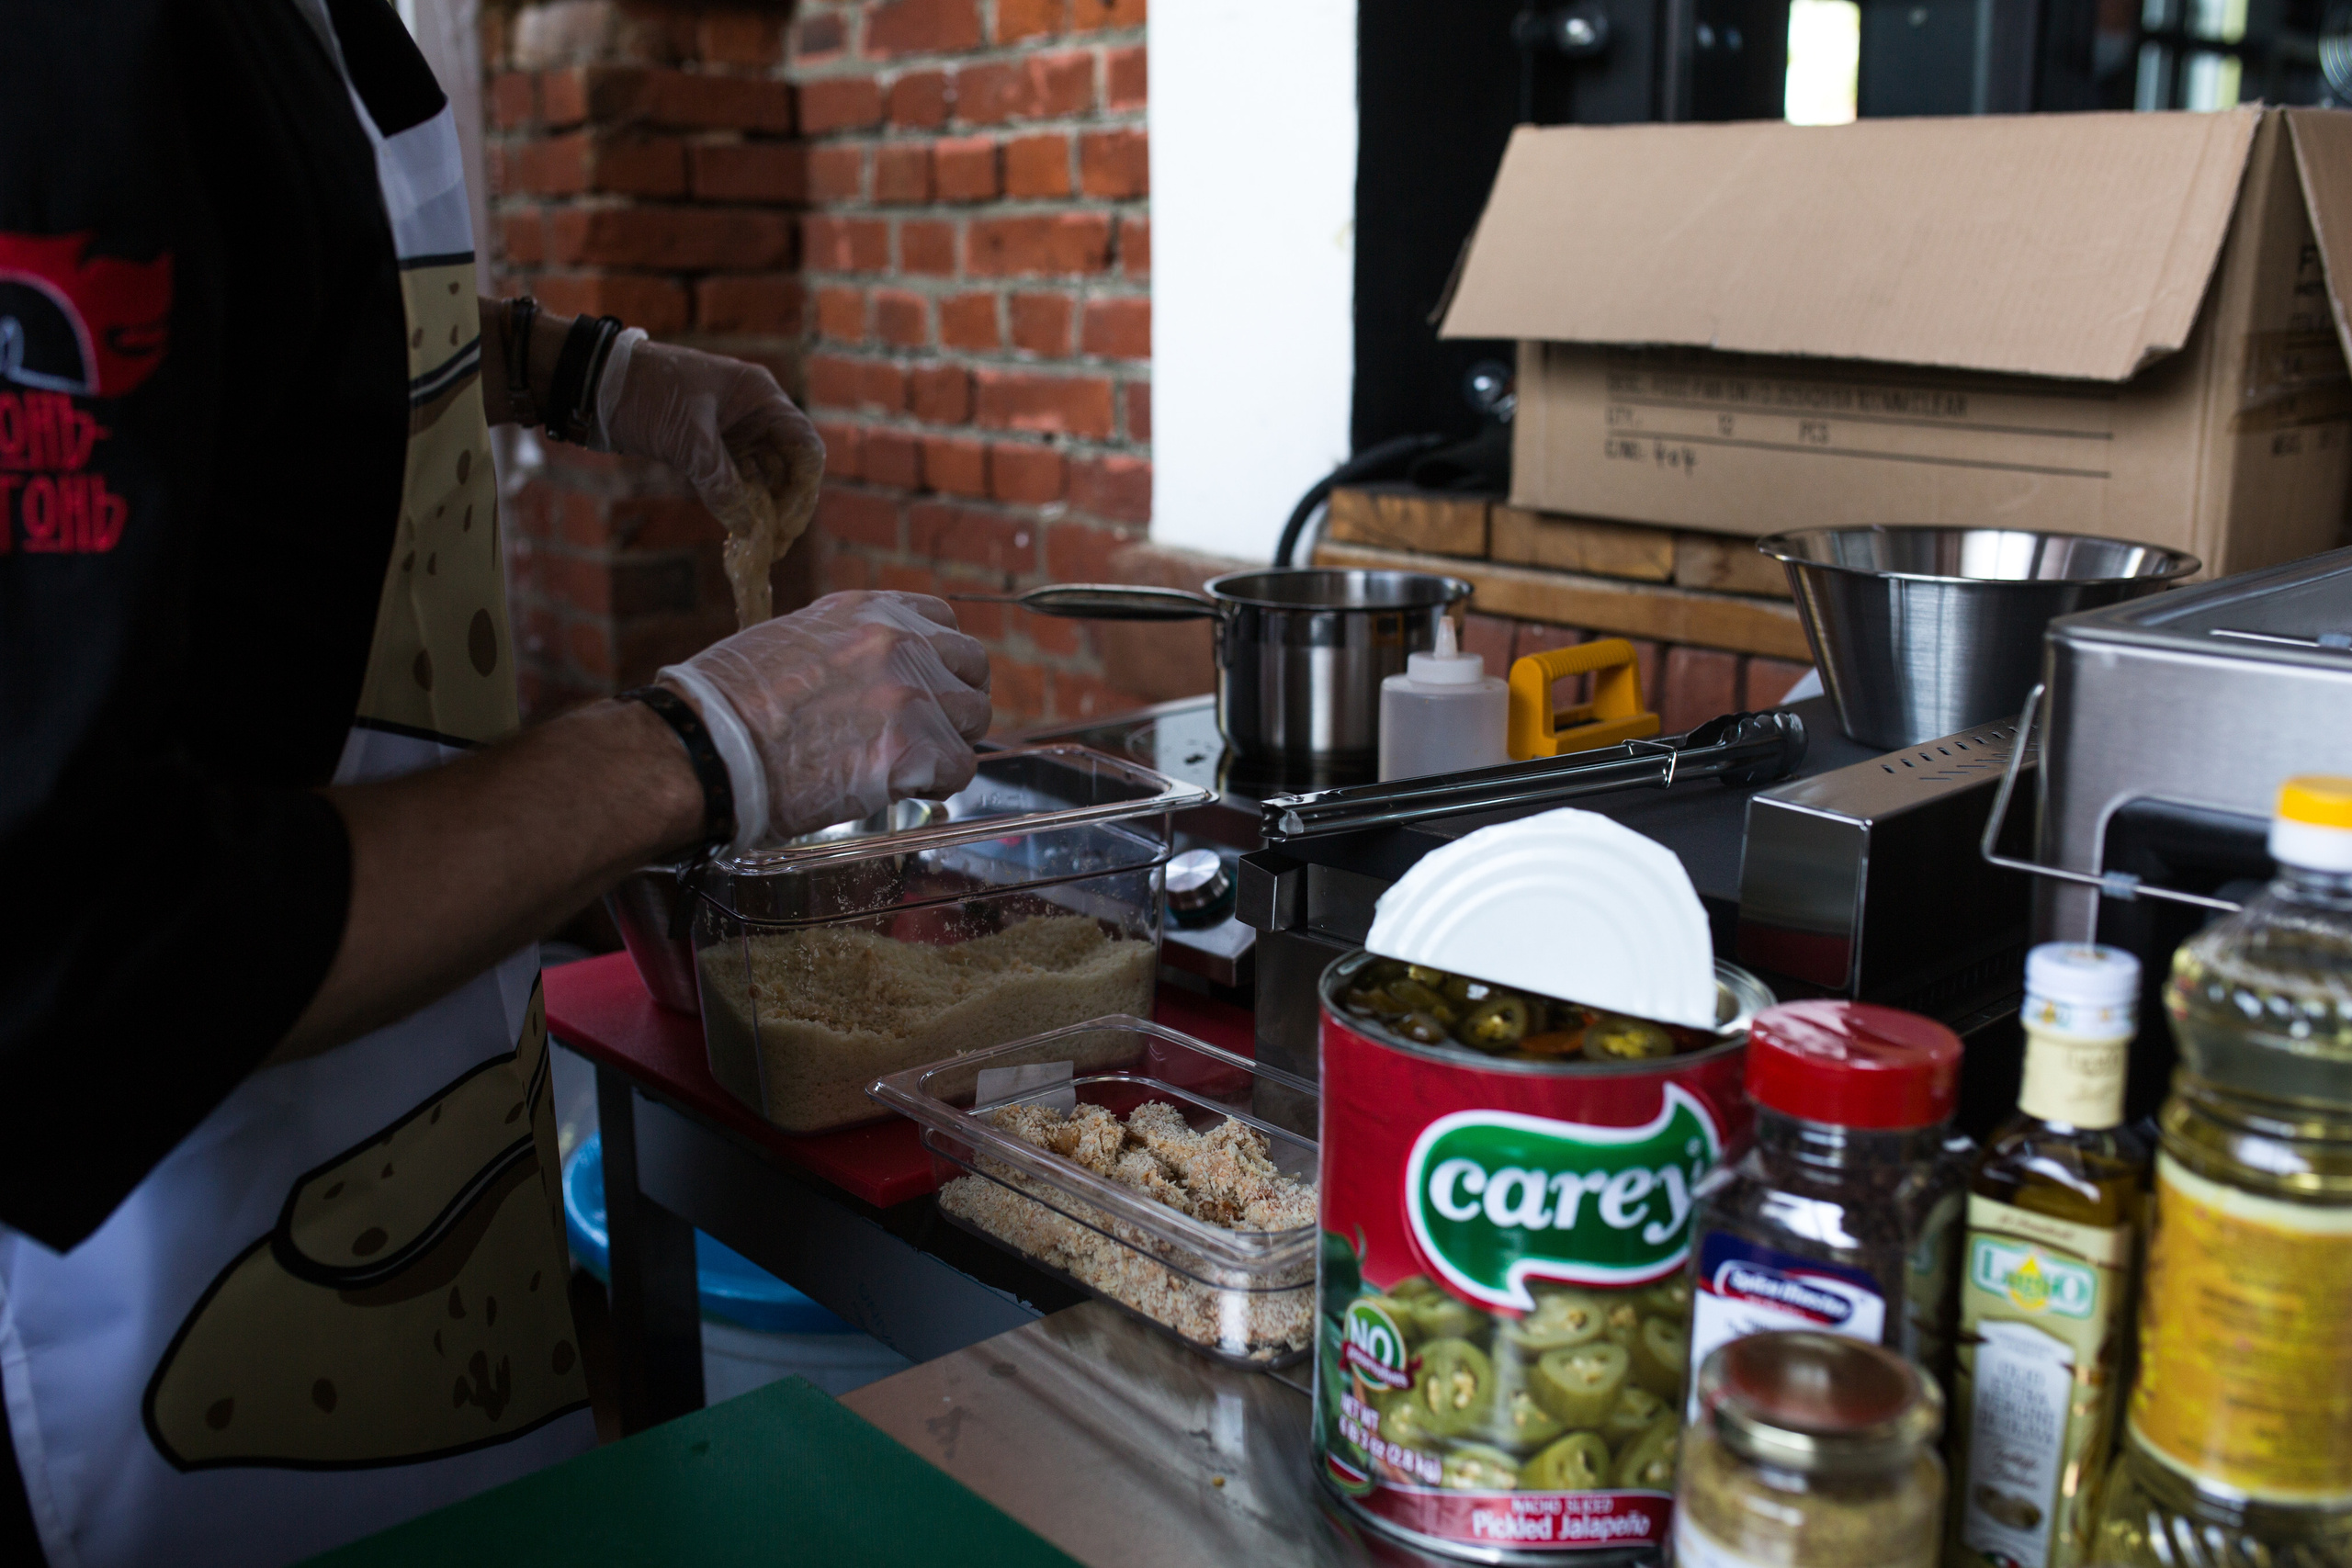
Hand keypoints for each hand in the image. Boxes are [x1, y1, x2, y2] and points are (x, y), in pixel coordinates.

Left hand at [602, 340, 825, 624]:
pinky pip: (740, 484)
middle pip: (791, 468)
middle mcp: (756, 415)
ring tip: (759, 549)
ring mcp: (735, 434)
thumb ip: (719, 481)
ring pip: (767, 479)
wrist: (594, 384)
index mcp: (761, 397)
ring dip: (766, 513)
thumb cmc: (644, 392)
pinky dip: (742, 508)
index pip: (806, 448)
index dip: (803, 490)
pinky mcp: (712, 451)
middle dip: (787, 508)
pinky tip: (740, 534)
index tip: (784, 525)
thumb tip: (748, 528)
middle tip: (775, 547)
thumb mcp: (686, 437)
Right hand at [657, 591, 991, 848]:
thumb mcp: (790, 641)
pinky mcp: (912, 747)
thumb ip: (844, 648)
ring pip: (973, 718)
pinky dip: (937, 784)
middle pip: (970, 666)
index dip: (938, 661)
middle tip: (921, 733)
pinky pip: (960, 768)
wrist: (706, 749)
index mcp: (865, 610)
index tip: (924, 687)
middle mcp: (897, 640)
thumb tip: (865, 676)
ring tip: (906, 764)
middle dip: (952, 701)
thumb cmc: (727, 705)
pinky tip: (901, 788)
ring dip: (947, 743)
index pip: (941, 621)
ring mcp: (910, 692)